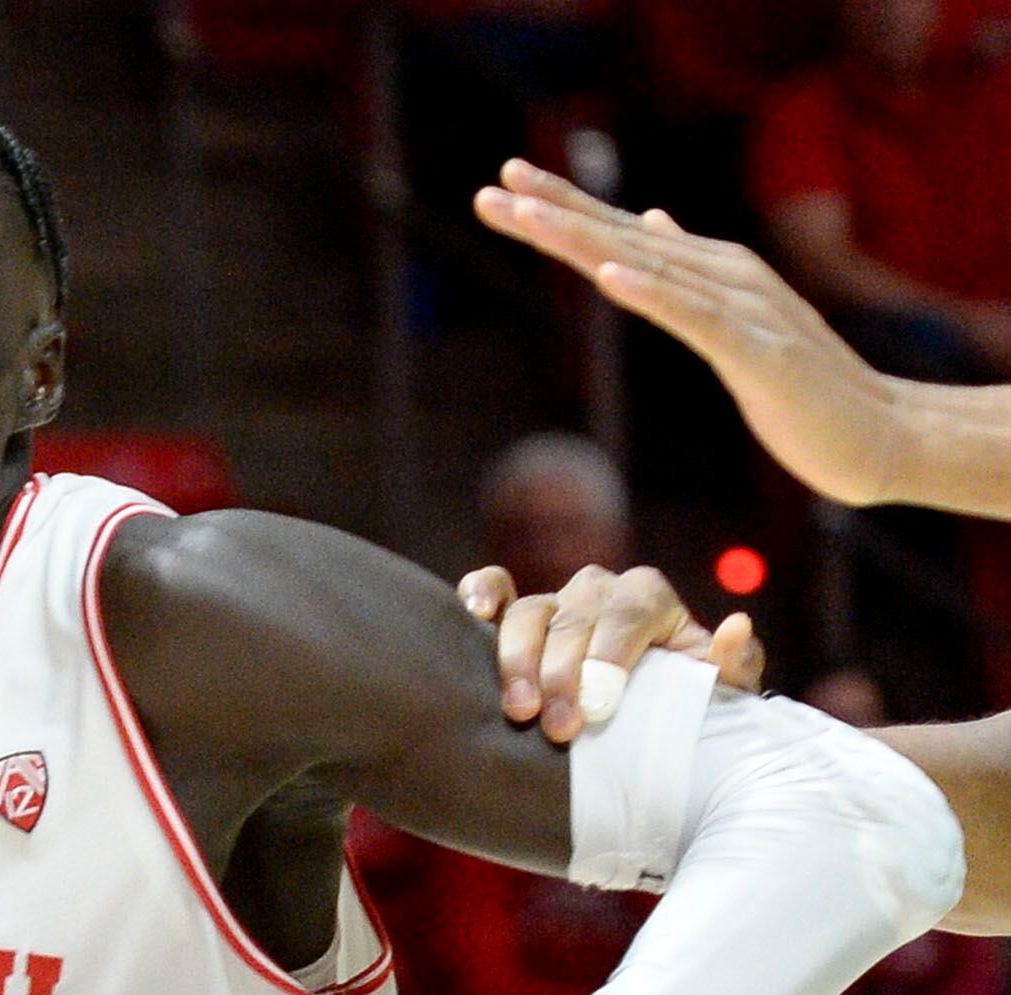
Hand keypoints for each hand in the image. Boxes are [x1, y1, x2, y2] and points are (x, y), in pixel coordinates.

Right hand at [459, 557, 761, 746]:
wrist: (640, 750)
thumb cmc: (679, 724)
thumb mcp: (717, 706)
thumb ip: (732, 671)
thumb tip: (733, 628)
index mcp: (650, 603)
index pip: (632, 608)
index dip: (612, 652)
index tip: (600, 706)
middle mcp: (600, 595)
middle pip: (576, 613)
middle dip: (565, 671)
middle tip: (562, 730)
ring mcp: (555, 606)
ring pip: (530, 610)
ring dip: (518, 657)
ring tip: (518, 711)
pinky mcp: (514, 621)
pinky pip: (494, 590)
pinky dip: (480, 595)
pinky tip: (473, 617)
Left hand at [474, 160, 899, 508]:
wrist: (877, 434)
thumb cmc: (805, 394)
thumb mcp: (735, 329)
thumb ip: (690, 279)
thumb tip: (652, 226)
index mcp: (711, 274)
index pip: (623, 236)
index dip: (563, 211)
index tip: (504, 189)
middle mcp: (724, 275)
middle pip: (624, 239)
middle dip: (555, 213)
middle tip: (493, 186)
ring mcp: (744, 309)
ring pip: (651, 266)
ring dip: (588, 239)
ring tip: (530, 217)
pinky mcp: (758, 351)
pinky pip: (696, 317)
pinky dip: (652, 291)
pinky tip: (610, 274)